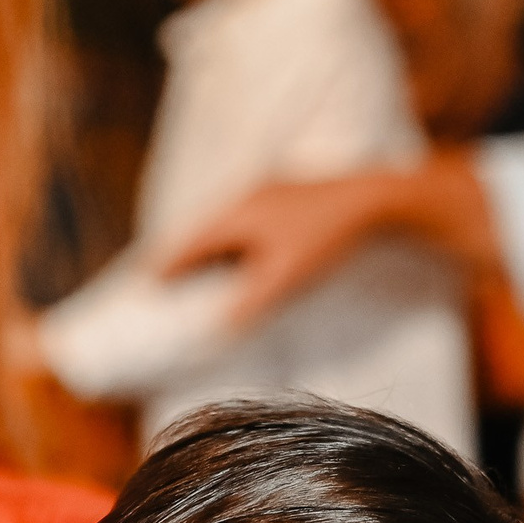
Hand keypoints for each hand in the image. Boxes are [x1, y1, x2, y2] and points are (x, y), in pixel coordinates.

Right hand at [160, 153, 493, 326]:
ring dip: (212, 244)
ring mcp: (271, 190)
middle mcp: (246, 196)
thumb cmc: (327, 240)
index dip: (165, 266)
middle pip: (204, 229)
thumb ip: (247, 307)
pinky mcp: (293, 191)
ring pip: (229, 221)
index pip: (188, 244)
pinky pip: (250, 217)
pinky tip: (249, 249)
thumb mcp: (284, 280)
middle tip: (165, 275)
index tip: (145, 282)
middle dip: (184, 253)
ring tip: (201, 265)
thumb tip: (214, 332)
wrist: (378, 200)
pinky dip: (238, 237)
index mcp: (236, 215)